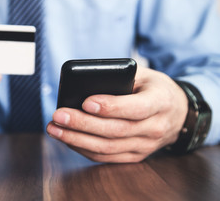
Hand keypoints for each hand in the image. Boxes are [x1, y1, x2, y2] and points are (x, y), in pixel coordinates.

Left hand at [46, 66, 187, 162]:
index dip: (111, 107)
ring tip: (54, 128)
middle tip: (58, 115)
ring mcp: (146, 146)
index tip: (85, 102)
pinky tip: (67, 138)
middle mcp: (155, 128)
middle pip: (116, 130)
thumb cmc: (154, 89)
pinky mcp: (135, 156)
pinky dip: (84, 149)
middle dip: (83, 124)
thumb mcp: (144, 75)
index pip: (136, 108)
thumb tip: (83, 85)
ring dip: (77, 139)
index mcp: (161, 102)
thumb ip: (120, 77)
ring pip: (108, 147)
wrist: (177, 113)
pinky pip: (107, 157)